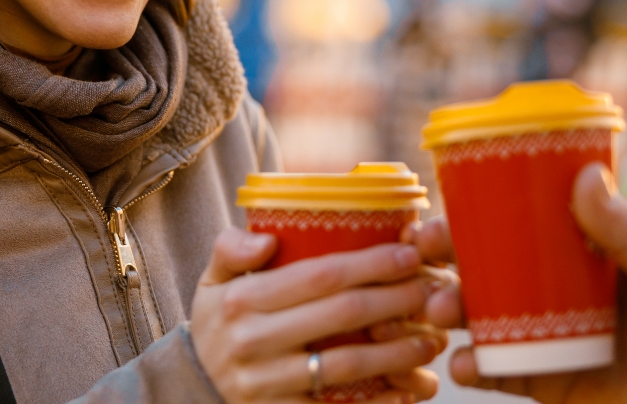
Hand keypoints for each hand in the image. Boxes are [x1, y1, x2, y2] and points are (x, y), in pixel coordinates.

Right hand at [190, 228, 444, 402]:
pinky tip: (409, 387)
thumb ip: (231, 248)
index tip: (410, 253)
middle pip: (341, 314)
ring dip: (396, 350)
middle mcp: (252, 340)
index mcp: (241, 299)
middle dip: (395, 299)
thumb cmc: (218, 323)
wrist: (194, 388)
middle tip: (432, 288)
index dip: (371, 263)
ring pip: (347, 364)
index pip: (319, 275)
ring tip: (430, 338)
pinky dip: (379, 399)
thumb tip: (269, 238)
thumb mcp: (212, 281)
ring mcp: (266, 383)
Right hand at [408, 162, 626, 403]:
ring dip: (452, 312)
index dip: (472, 215)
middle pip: (489, 268)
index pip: (519, 222)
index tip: (435, 209)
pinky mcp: (555, 383)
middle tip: (419, 260)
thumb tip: (585, 176)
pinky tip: (463, 364)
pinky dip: (475, 369)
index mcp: (587, 249)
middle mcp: (562, 289)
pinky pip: (503, 374)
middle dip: (447, 264)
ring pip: (486, 319)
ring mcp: (554, 336)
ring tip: (441, 313)